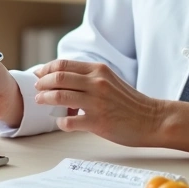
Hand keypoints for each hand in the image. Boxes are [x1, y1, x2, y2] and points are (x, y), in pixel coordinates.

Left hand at [33, 59, 165, 146]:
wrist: (152, 119)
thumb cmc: (129, 102)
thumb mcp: (109, 80)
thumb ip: (88, 78)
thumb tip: (62, 80)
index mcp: (98, 70)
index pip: (63, 65)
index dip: (46, 69)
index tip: (38, 75)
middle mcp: (96, 83)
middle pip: (58, 78)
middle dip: (41, 83)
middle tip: (36, 89)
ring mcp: (96, 102)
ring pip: (59, 97)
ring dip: (45, 99)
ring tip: (40, 102)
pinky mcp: (98, 122)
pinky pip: (69, 121)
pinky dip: (60, 122)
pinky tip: (61, 122)